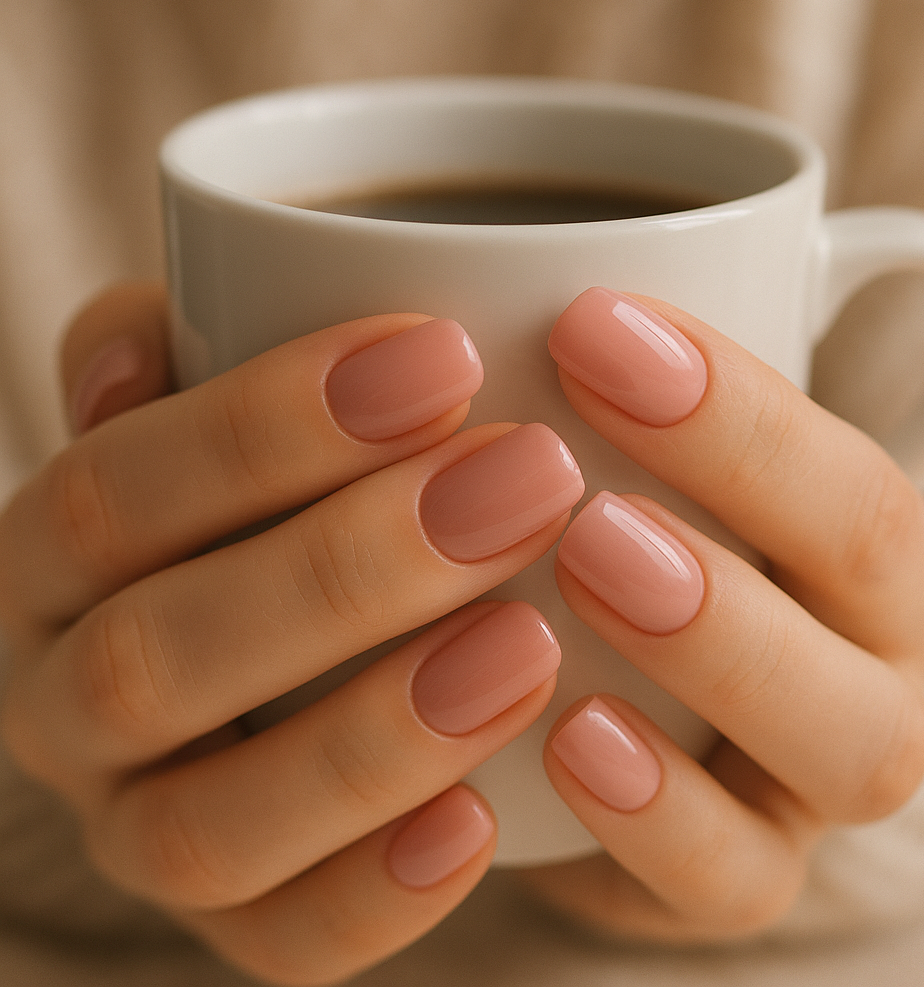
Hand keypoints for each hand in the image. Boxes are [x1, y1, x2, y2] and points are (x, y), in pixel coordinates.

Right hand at [0, 284, 582, 985]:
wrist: (275, 630)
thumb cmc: (257, 487)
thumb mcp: (202, 392)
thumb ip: (164, 347)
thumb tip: (139, 341)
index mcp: (49, 564)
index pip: (113, 491)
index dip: (265, 427)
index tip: (446, 354)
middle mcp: (64, 707)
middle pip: (159, 658)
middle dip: (348, 569)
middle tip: (528, 480)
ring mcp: (138, 828)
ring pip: (208, 827)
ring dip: (371, 737)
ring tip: (530, 643)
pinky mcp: (238, 917)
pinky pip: (281, 943)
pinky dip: (373, 895)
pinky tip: (479, 821)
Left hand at [520, 287, 923, 941]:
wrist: (611, 717)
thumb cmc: (633, 536)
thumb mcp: (634, 439)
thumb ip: (644, 362)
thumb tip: (608, 250)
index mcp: (864, 554)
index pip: (852, 481)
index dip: (741, 410)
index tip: (588, 322)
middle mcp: (867, 664)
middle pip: (882, 596)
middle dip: (745, 521)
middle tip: (584, 487)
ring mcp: (810, 782)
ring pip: (850, 752)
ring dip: (726, 659)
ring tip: (587, 580)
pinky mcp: (735, 874)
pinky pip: (737, 883)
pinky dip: (664, 824)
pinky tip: (566, 746)